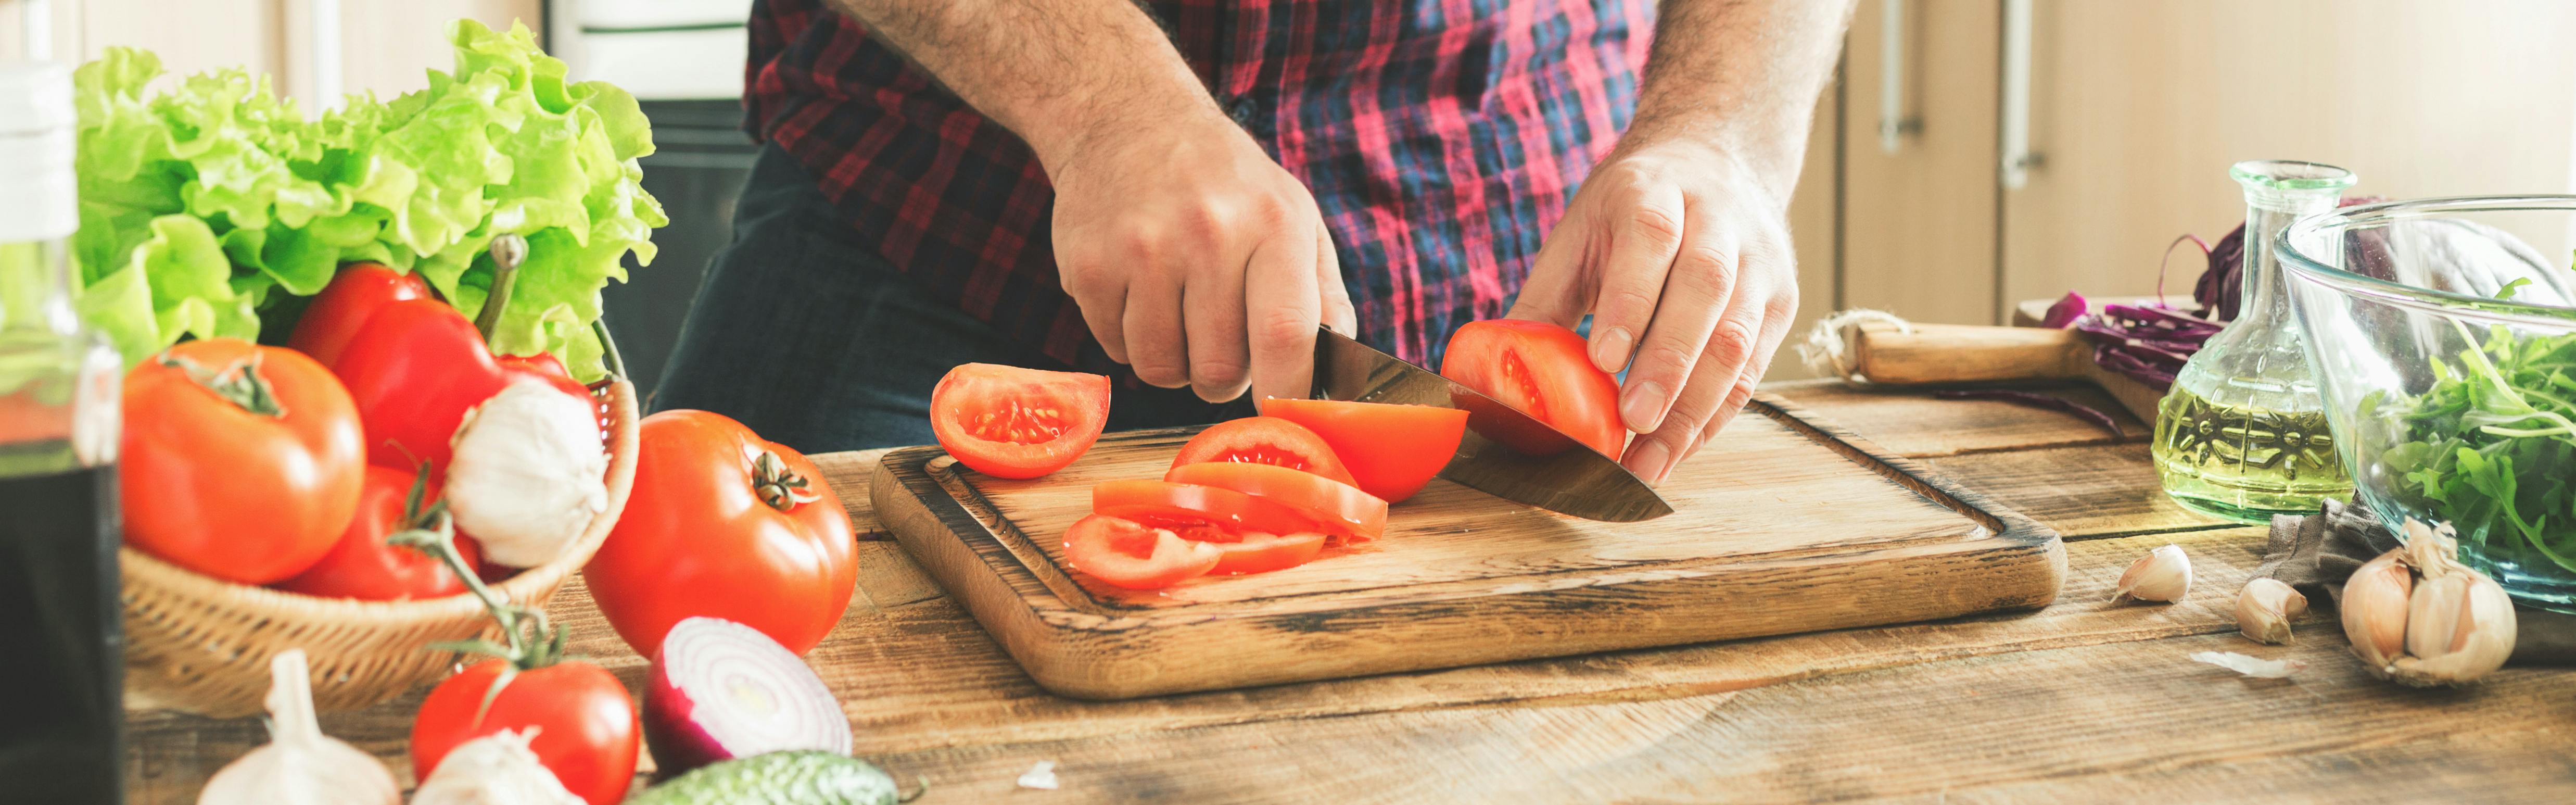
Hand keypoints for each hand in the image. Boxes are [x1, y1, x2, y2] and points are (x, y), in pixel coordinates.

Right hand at [1046, 111, 1357, 403]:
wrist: (1129, 119)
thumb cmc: (1228, 184)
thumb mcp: (1294, 216)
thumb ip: (1324, 298)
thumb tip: (1338, 379)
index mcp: (1272, 224)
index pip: (1284, 336)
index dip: (1284, 390)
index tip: (1277, 405)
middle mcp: (1206, 233)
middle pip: (1218, 370)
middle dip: (1223, 378)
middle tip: (1220, 342)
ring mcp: (1141, 250)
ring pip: (1161, 370)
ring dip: (1173, 362)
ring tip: (1179, 313)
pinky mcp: (1088, 266)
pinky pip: (1115, 351)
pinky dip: (1131, 339)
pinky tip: (1140, 293)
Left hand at [1509, 138, 1798, 483]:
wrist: (1714, 161)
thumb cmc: (1630, 210)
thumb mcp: (1580, 233)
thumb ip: (1542, 301)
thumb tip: (1489, 374)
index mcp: (1656, 190)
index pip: (1652, 240)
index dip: (1631, 301)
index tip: (1603, 360)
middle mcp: (1718, 219)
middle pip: (1705, 290)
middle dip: (1669, 363)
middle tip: (1632, 422)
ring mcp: (1758, 260)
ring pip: (1738, 335)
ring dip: (1696, 406)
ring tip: (1652, 460)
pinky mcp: (1780, 300)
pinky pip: (1754, 366)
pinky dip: (1716, 414)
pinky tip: (1679, 448)